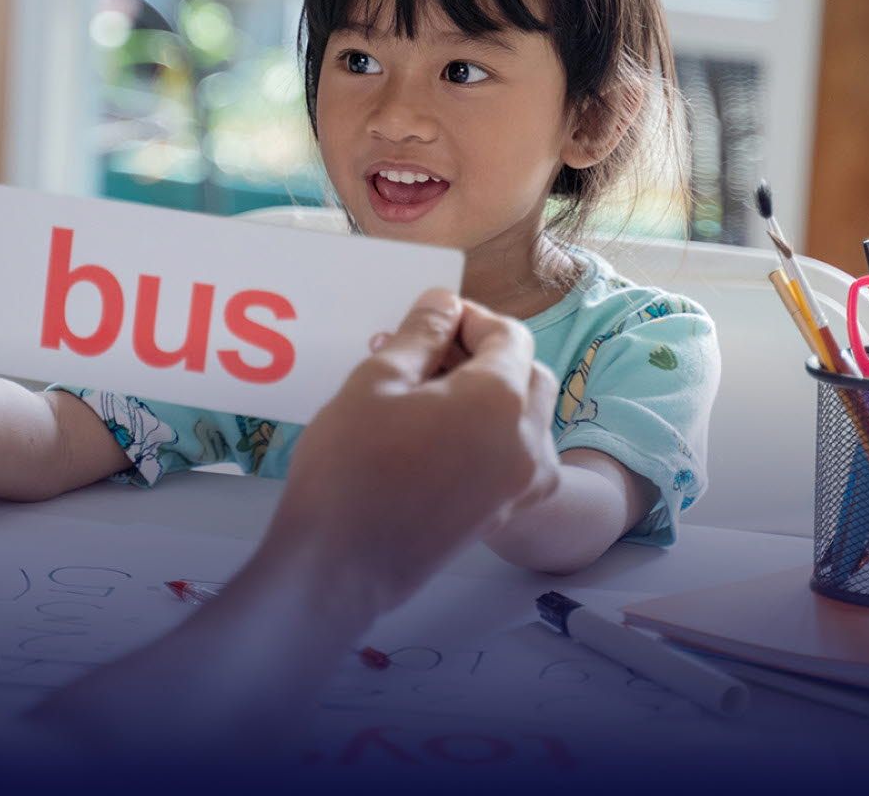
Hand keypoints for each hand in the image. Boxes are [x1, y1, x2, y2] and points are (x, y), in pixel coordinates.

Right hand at [265, 288, 560, 615]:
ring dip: (491, 395)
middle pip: (526, 375)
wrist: (342, 565)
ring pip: (526, 417)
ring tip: (427, 394)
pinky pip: (515, 456)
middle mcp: (527, 440)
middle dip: (486, 354)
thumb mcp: (376, 381)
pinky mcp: (504, 512)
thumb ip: (420, 335)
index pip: (508, 336)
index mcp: (500, 399)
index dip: (471, 318)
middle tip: (427, 353)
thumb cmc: (350, 468)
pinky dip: (492, 434)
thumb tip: (443, 303)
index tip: (431, 318)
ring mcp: (520, 483)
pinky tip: (439, 436)